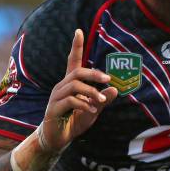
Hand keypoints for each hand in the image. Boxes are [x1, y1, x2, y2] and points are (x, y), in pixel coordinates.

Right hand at [41, 29, 117, 151]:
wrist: (57, 139)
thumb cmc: (74, 121)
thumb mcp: (93, 110)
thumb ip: (102, 100)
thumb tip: (116, 90)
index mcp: (70, 83)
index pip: (72, 60)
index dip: (76, 46)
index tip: (79, 31)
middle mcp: (62, 86)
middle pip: (77, 72)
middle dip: (93, 73)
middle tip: (108, 78)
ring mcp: (56, 97)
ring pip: (74, 85)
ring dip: (91, 91)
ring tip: (101, 100)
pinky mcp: (53, 109)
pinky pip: (70, 100)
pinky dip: (83, 103)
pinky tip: (91, 109)